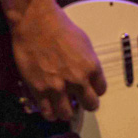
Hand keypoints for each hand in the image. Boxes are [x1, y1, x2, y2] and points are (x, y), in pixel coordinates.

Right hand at [11, 1, 106, 121]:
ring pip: (67, 114)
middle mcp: (77, 79)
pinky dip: (50, 113)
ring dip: (66, 112)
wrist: (36, 23)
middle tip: (80, 102)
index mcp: (91, 66)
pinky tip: (50, 108)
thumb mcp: (84, 42)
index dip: (95, 90)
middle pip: (90, 105)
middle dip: (86, 104)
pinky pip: (48, 112)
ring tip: (63, 107)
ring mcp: (58, 87)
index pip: (101, 90)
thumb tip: (88, 73)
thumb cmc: (58, 26)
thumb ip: (88, 61)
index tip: (90, 90)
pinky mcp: (39, 90)